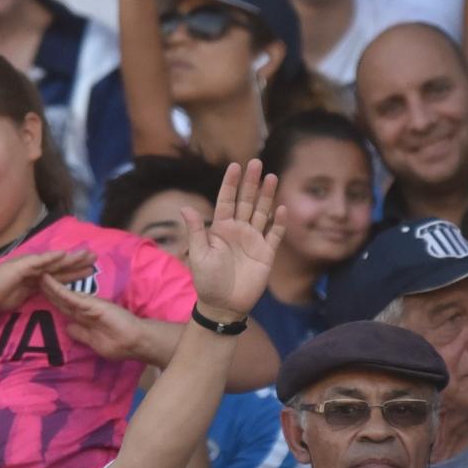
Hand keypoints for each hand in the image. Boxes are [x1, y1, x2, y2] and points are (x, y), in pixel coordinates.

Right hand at [0, 250, 94, 313]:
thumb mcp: (21, 297)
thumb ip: (33, 293)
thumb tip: (44, 296)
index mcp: (34, 276)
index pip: (58, 273)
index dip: (73, 271)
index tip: (89, 271)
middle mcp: (32, 267)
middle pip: (59, 264)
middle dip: (78, 262)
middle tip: (96, 258)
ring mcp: (27, 265)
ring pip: (53, 261)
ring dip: (70, 257)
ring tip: (86, 255)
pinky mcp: (20, 266)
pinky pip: (38, 262)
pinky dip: (50, 258)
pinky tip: (63, 254)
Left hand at [38, 279, 148, 359]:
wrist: (136, 341)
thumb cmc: (118, 343)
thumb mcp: (94, 340)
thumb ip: (80, 333)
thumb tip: (68, 328)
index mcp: (82, 316)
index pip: (61, 305)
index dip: (48, 298)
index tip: (34, 292)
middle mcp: (83, 306)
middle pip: (59, 296)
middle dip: (45, 287)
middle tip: (30, 275)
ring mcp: (87, 303)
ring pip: (63, 292)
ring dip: (48, 283)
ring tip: (34, 272)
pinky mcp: (92, 304)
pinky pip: (71, 296)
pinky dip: (59, 289)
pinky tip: (48, 281)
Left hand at [184, 160, 284, 320]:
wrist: (223, 305)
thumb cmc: (207, 281)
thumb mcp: (199, 255)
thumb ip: (196, 231)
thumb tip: (185, 207)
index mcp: (220, 228)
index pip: (226, 200)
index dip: (231, 183)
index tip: (235, 165)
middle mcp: (238, 230)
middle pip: (246, 201)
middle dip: (251, 182)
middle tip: (256, 162)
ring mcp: (253, 240)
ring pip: (262, 212)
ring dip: (266, 196)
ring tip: (271, 176)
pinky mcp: (266, 253)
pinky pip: (275, 234)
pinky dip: (279, 222)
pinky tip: (282, 208)